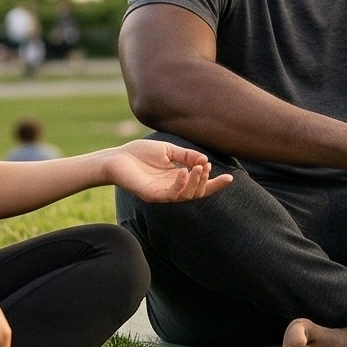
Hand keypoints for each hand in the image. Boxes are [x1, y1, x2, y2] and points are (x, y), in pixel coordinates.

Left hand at [101, 139, 232, 203]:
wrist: (117, 158)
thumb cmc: (140, 153)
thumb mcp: (168, 150)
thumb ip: (186, 156)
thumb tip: (205, 161)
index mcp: (178, 178)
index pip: (200, 185)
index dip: (215, 183)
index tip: (229, 178)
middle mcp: (173, 189)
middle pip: (197, 193)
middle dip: (207, 182)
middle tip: (209, 168)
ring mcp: (163, 194)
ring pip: (187, 195)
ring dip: (196, 182)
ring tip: (200, 168)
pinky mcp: (153, 195)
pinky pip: (171, 194)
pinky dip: (181, 184)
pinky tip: (184, 172)